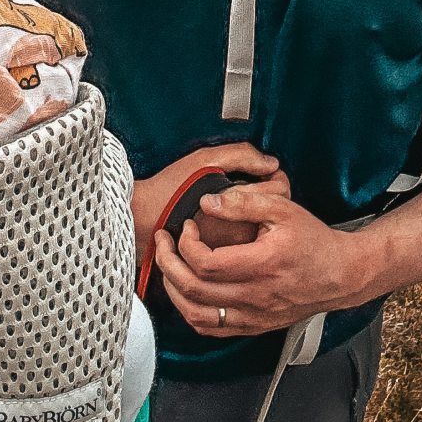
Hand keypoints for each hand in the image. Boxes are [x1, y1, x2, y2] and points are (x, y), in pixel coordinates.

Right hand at [131, 143, 280, 260]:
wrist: (142, 221)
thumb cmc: (170, 190)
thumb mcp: (205, 160)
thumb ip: (241, 155)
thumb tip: (269, 162)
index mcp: (239, 208)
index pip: (280, 190)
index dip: (276, 176)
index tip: (266, 172)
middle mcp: (240, 236)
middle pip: (277, 215)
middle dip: (272, 198)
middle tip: (260, 187)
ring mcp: (232, 254)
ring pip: (266, 236)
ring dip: (262, 220)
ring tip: (247, 207)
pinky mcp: (222, 266)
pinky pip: (250, 251)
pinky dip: (248, 238)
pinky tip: (235, 226)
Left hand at [152, 185, 374, 338]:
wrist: (339, 275)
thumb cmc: (312, 240)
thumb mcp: (282, 209)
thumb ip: (244, 202)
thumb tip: (207, 201)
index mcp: (261, 265)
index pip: (206, 264)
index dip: (186, 244)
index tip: (187, 225)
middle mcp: (254, 297)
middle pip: (194, 291)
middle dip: (168, 263)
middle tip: (163, 241)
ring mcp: (253, 316)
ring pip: (196, 315)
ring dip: (173, 290)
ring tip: (168, 265)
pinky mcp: (253, 326)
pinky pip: (211, 328)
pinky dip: (190, 311)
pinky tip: (186, 290)